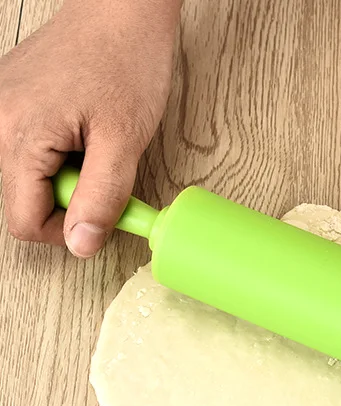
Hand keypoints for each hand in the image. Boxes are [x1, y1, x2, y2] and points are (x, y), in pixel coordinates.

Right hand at [0, 0, 178, 256]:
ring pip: (26, 177)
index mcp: (18, 135)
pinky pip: (28, 150)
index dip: (68, 232)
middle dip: (68, 201)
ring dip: (65, 177)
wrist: (122, 12)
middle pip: (23, 201)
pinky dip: (58, 155)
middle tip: (104, 172)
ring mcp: (0, 108)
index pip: (25, 222)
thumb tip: (80, 245)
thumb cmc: (126, 65)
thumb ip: (101, 200)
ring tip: (94, 148)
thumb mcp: (123, 144)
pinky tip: (82, 132)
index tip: (102, 215)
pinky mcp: (10, 100)